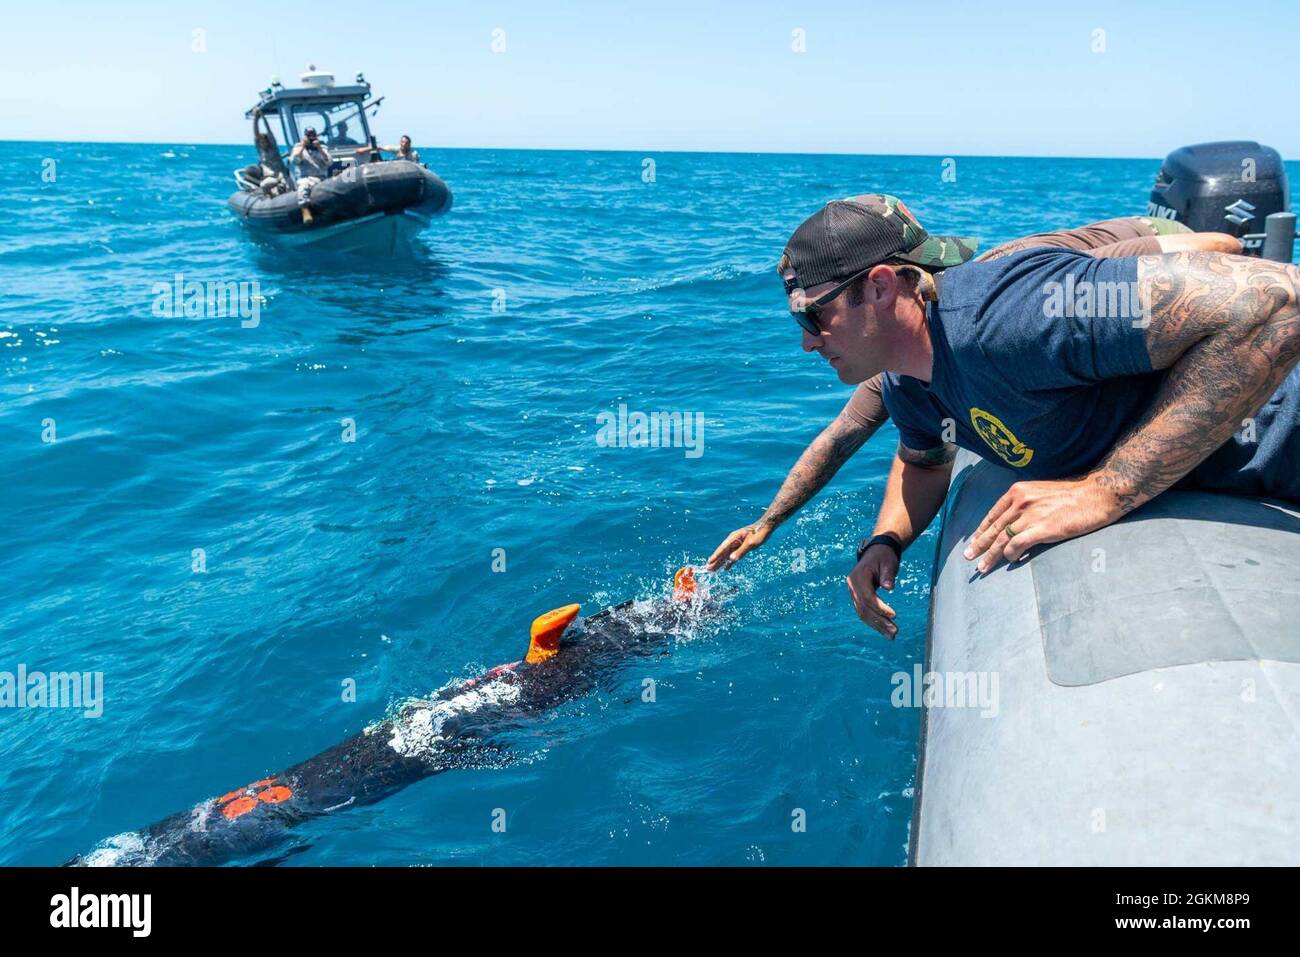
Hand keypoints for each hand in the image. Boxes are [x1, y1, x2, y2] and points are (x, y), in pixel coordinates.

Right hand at [705, 521, 773, 570]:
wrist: (766, 528)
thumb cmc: (759, 533)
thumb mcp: (751, 543)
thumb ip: (741, 551)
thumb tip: (731, 559)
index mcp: (734, 538)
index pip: (722, 548)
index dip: (716, 556)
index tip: (709, 562)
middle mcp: (733, 541)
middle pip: (722, 553)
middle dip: (715, 561)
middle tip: (708, 569)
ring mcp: (736, 544)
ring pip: (726, 555)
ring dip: (720, 563)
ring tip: (713, 570)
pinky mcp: (740, 547)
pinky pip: (732, 556)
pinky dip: (729, 562)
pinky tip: (725, 568)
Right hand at [847, 544, 899, 638]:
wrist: (876, 552)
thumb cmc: (884, 557)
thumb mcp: (888, 562)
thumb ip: (888, 574)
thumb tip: (889, 587)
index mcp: (858, 577)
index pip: (867, 597)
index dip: (880, 608)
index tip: (894, 615)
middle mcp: (852, 586)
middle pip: (864, 608)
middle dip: (880, 621)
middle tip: (895, 631)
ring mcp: (853, 593)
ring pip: (863, 613)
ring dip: (877, 625)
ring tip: (892, 635)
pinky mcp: (858, 598)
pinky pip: (864, 612)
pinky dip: (874, 622)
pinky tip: (884, 630)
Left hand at [964, 476, 1121, 572]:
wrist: (1096, 495)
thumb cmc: (1073, 495)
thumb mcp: (1041, 493)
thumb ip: (1025, 504)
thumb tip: (1015, 521)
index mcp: (1018, 492)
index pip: (993, 514)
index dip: (982, 529)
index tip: (975, 540)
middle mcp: (1020, 502)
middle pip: (994, 527)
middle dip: (979, 544)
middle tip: (968, 557)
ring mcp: (1030, 515)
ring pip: (1002, 539)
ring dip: (990, 555)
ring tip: (981, 567)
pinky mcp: (1042, 528)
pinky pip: (1017, 545)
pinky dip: (1010, 555)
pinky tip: (1010, 561)